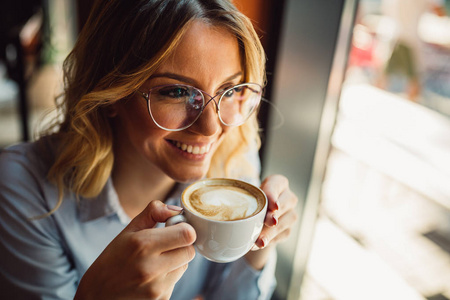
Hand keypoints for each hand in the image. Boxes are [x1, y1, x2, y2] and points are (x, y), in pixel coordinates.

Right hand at [75, 200, 195, 299]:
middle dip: (182, 245)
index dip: (185, 229)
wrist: (96, 297)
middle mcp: (151, 268)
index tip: (175, 228)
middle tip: (166, 244)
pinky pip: (176, 281)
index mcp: (142, 244)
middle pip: (190, 251)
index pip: (187, 234)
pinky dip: (168, 276)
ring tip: (155, 261)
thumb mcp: (127, 231)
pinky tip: (151, 277)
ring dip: (176, 261)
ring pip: (184, 266)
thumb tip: (176, 210)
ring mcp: (156, 287)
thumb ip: (153, 213)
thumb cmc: (111, 261)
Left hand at [245, 174, 297, 269]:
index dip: (275, 195)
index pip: (277, 184)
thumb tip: (217, 205)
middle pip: (284, 205)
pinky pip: (280, 236)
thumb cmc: (248, 201)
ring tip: (259, 241)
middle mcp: (287, 197)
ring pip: (284, 223)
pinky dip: (269, 241)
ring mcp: (290, 214)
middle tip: (268, 223)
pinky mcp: (287, 229)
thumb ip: (236, 196)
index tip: (273, 206)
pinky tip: (258, 244)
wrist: (255, 218)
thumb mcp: (244, 195)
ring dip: (270, 233)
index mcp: (278, 183)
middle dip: (274, 215)